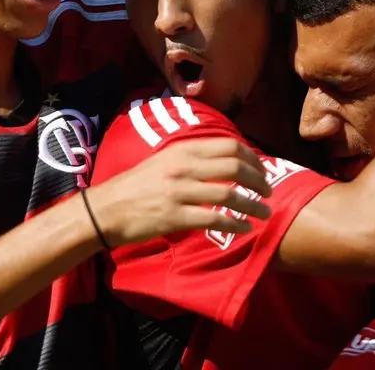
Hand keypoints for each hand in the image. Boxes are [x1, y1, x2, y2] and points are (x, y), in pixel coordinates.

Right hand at [86, 138, 272, 247]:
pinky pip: (214, 220)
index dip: (253, 157)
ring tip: (265, 213)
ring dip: (253, 205)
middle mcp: (183, 167)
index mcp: (182, 150)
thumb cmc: (136, 186)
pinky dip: (234, 224)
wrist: (105, 210)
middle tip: (269, 191)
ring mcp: (179, 192)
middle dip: (259, 180)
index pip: (229, 146)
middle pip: (235, 167)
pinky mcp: (174, 217)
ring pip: (229, 194)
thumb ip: (192, 159)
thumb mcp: (164, 161)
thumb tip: (226, 161)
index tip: (263, 169)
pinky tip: (244, 228)